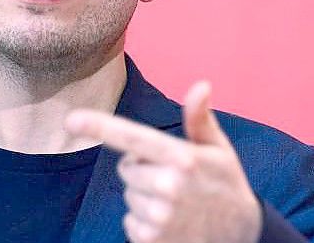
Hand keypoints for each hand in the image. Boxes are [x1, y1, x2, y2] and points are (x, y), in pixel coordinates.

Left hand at [65, 81, 261, 242]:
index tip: (70, 120)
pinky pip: (129, 221)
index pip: (134, 137)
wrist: (243, 236)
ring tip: (176, 203)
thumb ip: (200, 119)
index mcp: (183, 158)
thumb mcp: (219, 150)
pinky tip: (170, 224)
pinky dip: (143, 222)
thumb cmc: (226, 185)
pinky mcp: (151, 240)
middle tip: (174, 180)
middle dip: (143, 170)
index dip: (99, 127)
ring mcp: (159, 216)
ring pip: (128, 195)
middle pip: (127, 168)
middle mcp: (169, 186)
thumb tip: (200, 85)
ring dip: (144, 197)